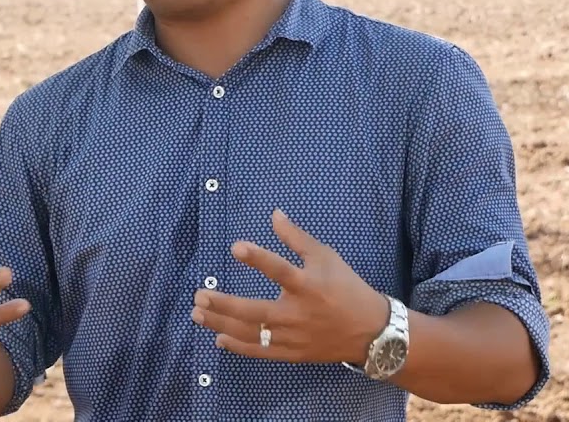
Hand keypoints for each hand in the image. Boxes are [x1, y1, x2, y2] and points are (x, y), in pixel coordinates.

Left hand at [190, 209, 389, 364]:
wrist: (370, 330)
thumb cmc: (346, 287)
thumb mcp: (326, 257)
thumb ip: (297, 238)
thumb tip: (274, 214)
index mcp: (308, 285)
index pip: (280, 269)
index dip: (258, 258)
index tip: (235, 247)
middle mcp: (298, 313)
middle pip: (255, 311)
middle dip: (224, 305)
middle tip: (199, 296)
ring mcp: (294, 336)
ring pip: (252, 334)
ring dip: (221, 325)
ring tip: (197, 314)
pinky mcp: (293, 353)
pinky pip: (261, 352)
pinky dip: (238, 347)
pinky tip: (219, 338)